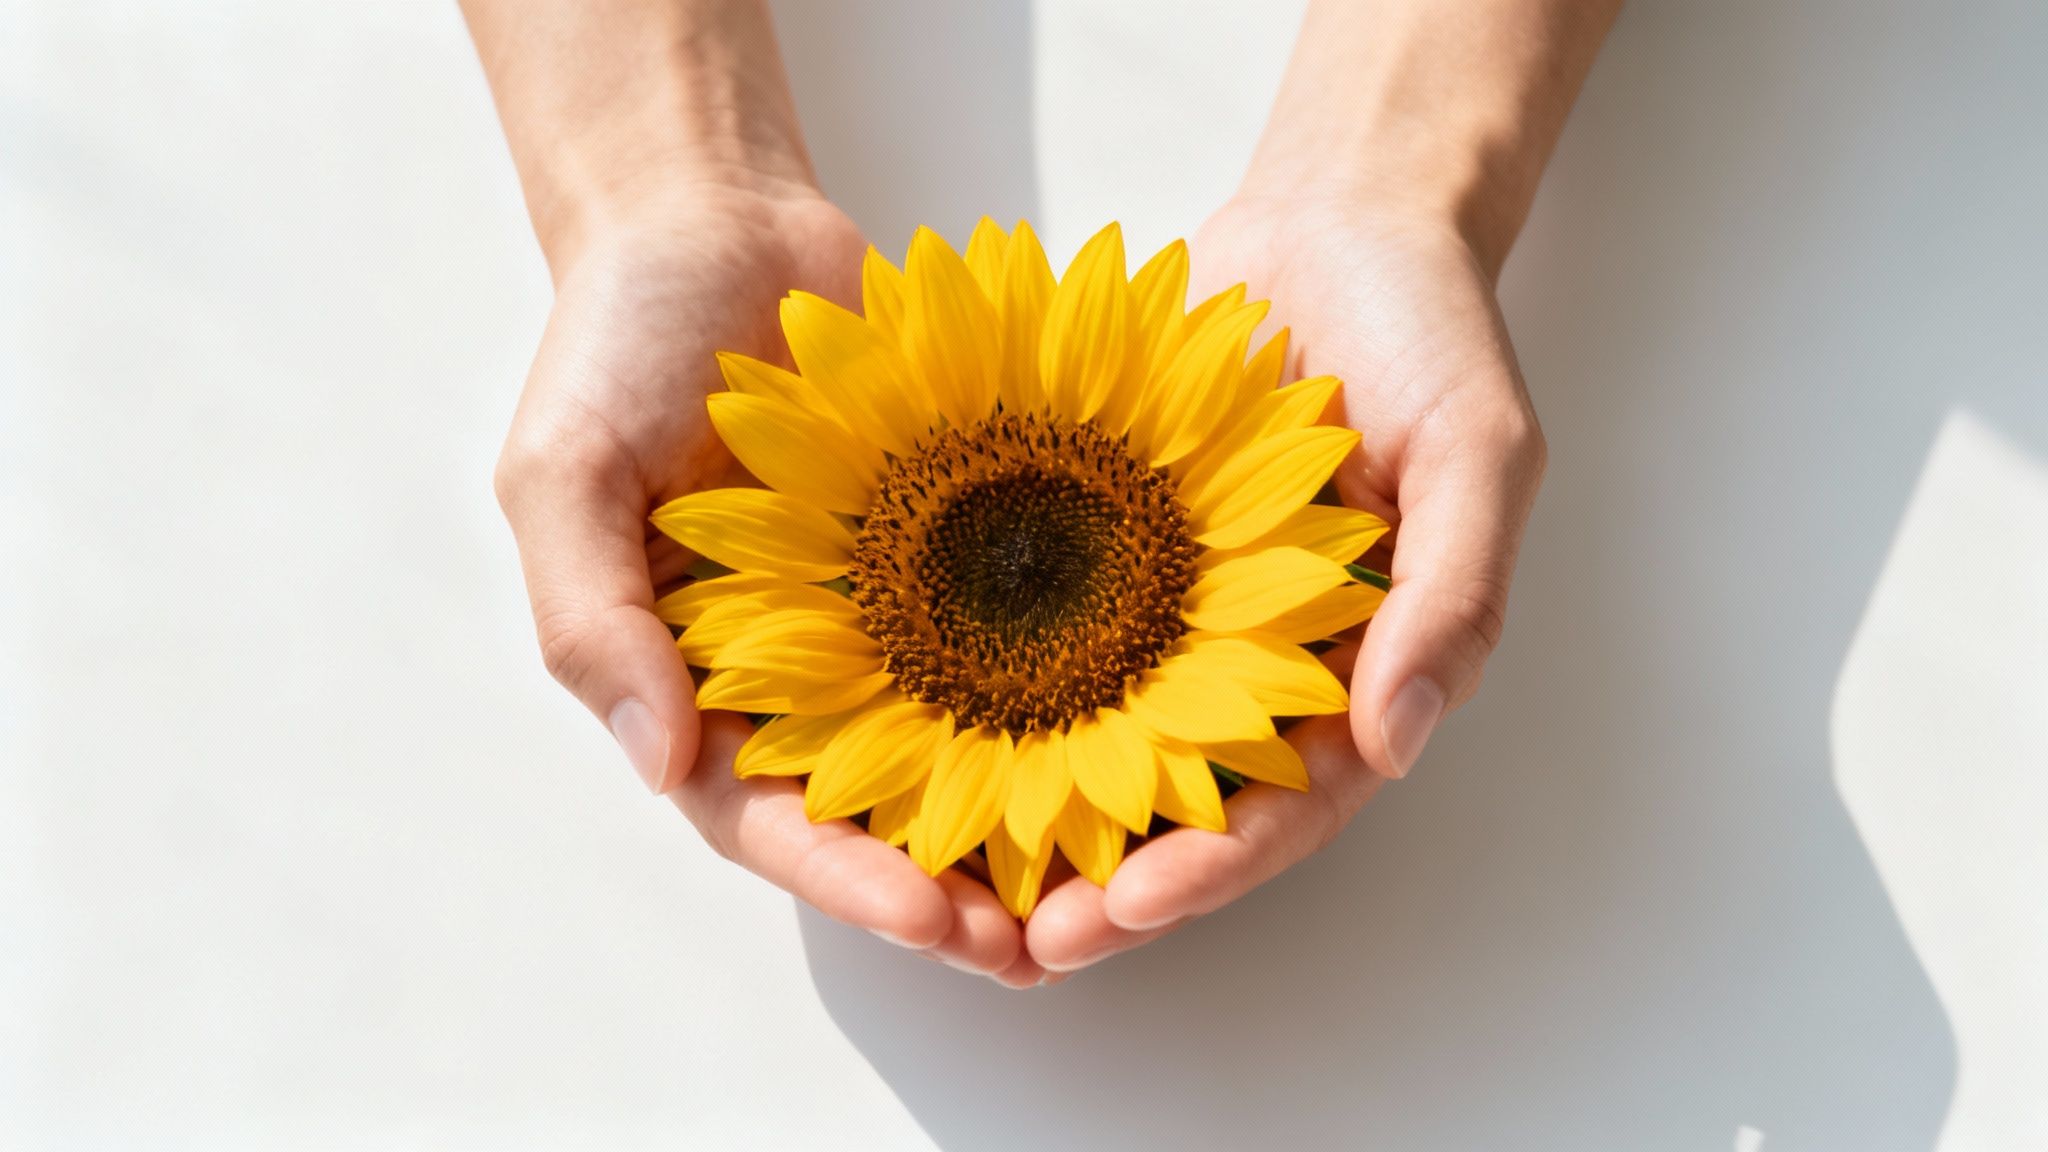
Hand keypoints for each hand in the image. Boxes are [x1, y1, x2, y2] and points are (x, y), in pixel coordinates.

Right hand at [493, 188, 1043, 984]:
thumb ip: (595, 612)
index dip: (847, 879)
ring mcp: (880, 619)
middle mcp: (794, 673)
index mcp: (692, 680)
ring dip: (1028, 822)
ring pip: (960, 749)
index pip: (768, 815)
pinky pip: (1013, 637)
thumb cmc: (619, 343)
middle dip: (956, 890)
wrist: (717, 225)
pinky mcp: (954, 556)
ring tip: (1112, 881)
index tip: (933, 917)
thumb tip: (656, 754)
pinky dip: (1068, 694)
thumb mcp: (568, 472)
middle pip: (878, 816)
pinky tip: (1143, 736)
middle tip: (1045, 948)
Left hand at [1025, 195, 1545, 971]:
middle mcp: (1265, 658)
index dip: (1213, 866)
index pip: (1290, 802)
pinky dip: (1001, 686)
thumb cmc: (1425, 331)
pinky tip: (927, 731)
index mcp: (1361, 662)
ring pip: (1108, 739)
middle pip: (1186, 801)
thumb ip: (1451, 594)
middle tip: (1021, 941)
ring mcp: (1183, 609)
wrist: (1338, 218)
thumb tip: (1398, 739)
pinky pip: (1055, 632)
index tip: (1128, 905)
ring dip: (1041, 813)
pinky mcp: (1114, 550)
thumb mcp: (1476, 454)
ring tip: (957, 878)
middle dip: (1109, 878)